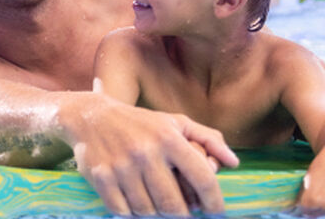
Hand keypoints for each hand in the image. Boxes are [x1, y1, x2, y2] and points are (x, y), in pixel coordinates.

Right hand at [67, 88, 237, 216]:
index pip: (202, 178)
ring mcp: (122, 166)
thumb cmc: (139, 123)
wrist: (90, 116)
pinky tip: (132, 200)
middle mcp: (146, 151)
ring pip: (148, 211)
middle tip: (179, 210)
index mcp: (168, 137)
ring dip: (153, 213)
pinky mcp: (101, 177)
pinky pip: (123, 212)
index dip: (214, 202)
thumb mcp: (174, 122)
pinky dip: (130, 213)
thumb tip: (234, 162)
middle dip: (181, 214)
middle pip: (174, 205)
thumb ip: (207, 139)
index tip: (215, 212)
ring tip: (153, 202)